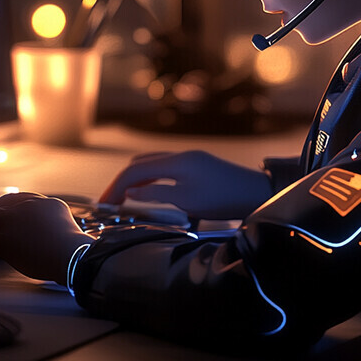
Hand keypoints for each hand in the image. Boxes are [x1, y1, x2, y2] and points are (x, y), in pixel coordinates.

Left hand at [0, 193, 92, 283]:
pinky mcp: (4, 237)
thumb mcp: (67, 231)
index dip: (8, 206)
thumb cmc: (74, 252)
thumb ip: (54, 227)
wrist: (71, 256)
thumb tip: (49, 237)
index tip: (0, 210)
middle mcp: (30, 206)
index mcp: (48, 203)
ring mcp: (15, 220)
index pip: (24, 199)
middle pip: (3, 204)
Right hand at [99, 150, 272, 219]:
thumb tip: (129, 190)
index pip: (135, 169)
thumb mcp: (186, 201)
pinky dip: (151, 180)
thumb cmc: (224, 198)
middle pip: (141, 163)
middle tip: (110, 201)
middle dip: (122, 180)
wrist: (257, 193)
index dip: (116, 186)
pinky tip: (150, 194)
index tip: (103, 204)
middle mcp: (181, 155)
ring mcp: (191, 160)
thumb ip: (156, 193)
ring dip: (136, 179)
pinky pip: (166, 169)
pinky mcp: (199, 167)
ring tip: (125, 199)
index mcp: (176, 161)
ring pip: (153, 164)